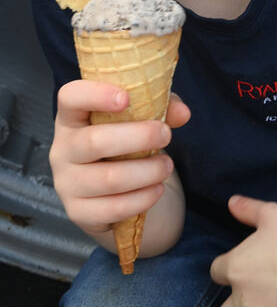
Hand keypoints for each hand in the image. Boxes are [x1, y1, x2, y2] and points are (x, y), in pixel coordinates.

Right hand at [50, 81, 189, 235]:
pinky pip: (113, 208)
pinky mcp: (79, 212)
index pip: (70, 97)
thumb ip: (161, 107)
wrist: (111, 190)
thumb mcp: (139, 118)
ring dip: (146, 171)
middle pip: (94, 141)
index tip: (126, 98)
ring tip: (167, 165)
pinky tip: (157, 189)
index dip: (95, 95)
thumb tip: (182, 113)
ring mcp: (67, 183)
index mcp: (72, 117)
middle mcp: (62, 149)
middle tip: (166, 134)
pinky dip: (141, 199)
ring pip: (108, 179)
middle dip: (138, 137)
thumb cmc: (124, 142)